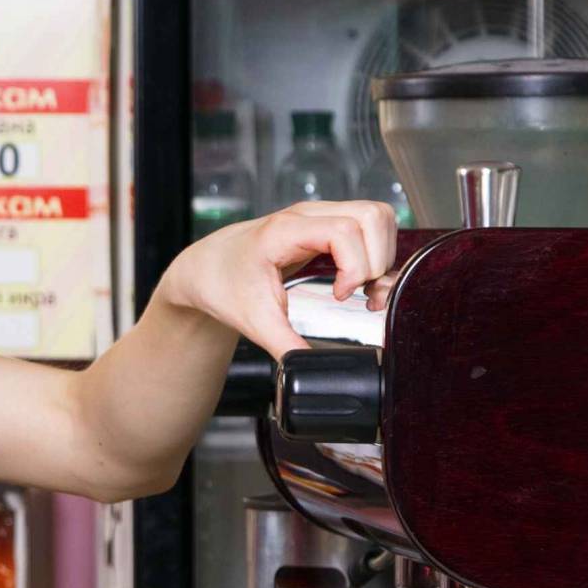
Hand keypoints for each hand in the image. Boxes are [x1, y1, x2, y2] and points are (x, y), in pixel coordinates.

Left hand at [163, 201, 398, 358]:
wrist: (205, 269)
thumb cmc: (223, 285)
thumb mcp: (254, 321)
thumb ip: (286, 346)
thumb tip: (312, 371)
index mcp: (285, 232)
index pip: (345, 231)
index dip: (355, 267)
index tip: (339, 296)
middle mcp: (306, 215)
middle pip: (372, 216)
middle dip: (376, 261)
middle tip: (358, 293)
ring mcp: (318, 215)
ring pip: (376, 216)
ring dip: (381, 253)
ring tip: (362, 286)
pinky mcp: (325, 223)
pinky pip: (368, 225)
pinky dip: (375, 251)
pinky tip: (358, 280)